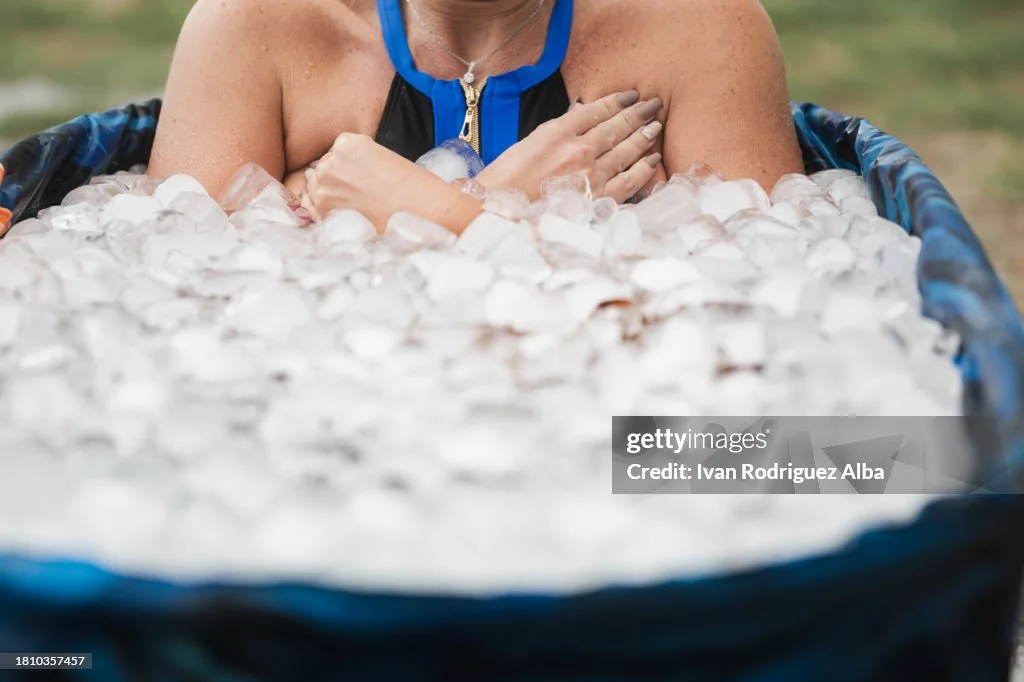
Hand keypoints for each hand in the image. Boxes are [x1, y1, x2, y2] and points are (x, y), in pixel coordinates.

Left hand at [301, 133, 480, 232]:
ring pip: (314, 188)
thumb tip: (342, 177)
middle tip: (357, 196)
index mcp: (347, 142)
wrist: (423, 211)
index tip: (357, 180)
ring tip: (353, 206)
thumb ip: (357, 162)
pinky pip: (311, 208)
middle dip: (335, 182)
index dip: (345, 169)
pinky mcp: (324, 211)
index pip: (334, 154)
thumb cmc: (410, 187)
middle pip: (322, 170)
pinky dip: (322, 212)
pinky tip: (340, 214)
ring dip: (328, 197)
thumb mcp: (382, 159)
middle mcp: (331, 161)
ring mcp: (324, 186)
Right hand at [476, 90, 663, 202]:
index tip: (631, 96)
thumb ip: (557, 130)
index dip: (617, 100)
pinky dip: (643, 169)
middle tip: (654, 105)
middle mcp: (579, 150)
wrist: (499, 212)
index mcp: (558, 132)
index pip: (597, 110)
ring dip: (644, 136)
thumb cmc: (507, 180)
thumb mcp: (529, 143)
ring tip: (655, 126)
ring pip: (626, 150)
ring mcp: (591, 175)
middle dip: (638, 114)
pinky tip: (653, 160)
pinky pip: (628, 181)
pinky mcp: (597, 198)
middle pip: (617, 126)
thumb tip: (580, 116)